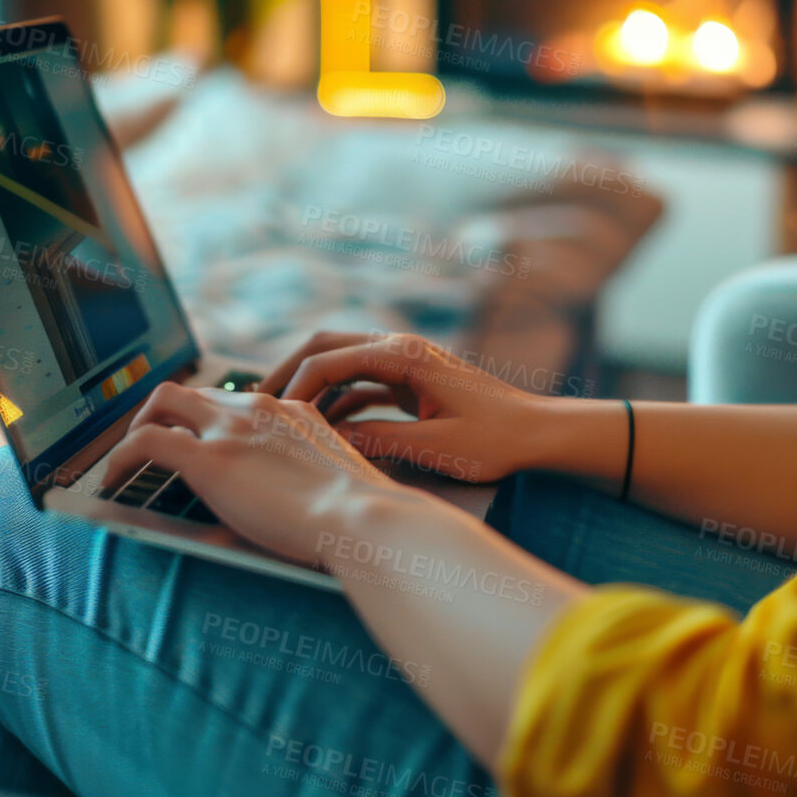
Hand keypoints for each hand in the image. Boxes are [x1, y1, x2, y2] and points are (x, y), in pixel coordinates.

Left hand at [100, 382, 428, 566]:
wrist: (361, 516)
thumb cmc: (361, 514)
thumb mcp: (339, 476)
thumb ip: (314, 471)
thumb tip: (305, 496)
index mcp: (293, 410)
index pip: (238, 401)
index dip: (209, 418)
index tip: (200, 440)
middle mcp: (259, 408)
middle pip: (196, 391)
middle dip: (167, 413)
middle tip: (153, 444)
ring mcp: (232, 429)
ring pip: (165, 400)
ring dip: (141, 426)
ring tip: (129, 458)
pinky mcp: (208, 458)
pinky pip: (146, 442)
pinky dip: (122, 455)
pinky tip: (115, 478)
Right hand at [259, 331, 598, 483]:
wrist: (540, 434)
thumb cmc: (497, 440)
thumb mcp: (434, 448)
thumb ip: (378, 443)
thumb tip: (328, 444)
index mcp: (404, 355)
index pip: (329, 360)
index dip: (295, 388)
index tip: (271, 417)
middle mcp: (400, 348)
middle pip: (326, 347)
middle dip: (288, 373)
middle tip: (255, 403)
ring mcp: (405, 362)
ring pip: (341, 364)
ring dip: (311, 387)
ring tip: (278, 417)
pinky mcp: (411, 381)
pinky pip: (361, 384)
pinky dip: (337, 401)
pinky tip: (319, 428)